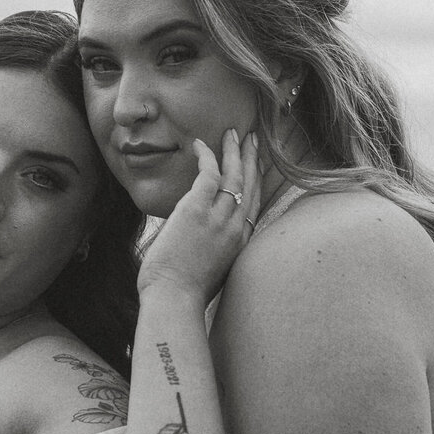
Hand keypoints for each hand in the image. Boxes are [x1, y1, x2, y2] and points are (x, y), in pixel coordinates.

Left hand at [137, 129, 260, 302]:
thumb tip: (196, 243)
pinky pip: (208, 174)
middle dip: (252, 159)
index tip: (259, 165)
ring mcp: (219, 219)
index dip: (258, 181)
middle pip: (251, 185)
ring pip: (234, 175)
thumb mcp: (209, 271)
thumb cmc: (184, 294)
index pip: (255, 205)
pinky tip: (200, 144)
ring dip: (234, 151)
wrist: (174, 300)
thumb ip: (211, 252)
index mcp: (240, 244)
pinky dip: (207, 156)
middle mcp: (236, 229)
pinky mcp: (198, 210)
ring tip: (233, 133)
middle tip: (253, 139)